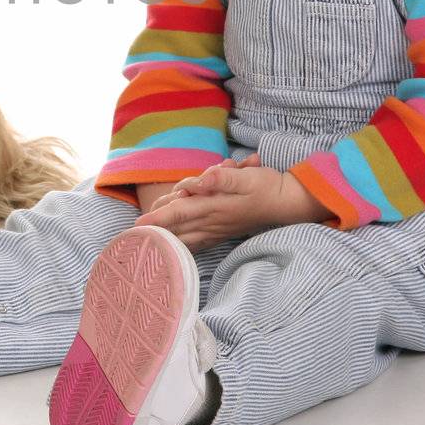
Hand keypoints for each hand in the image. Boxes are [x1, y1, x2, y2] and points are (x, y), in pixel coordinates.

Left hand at [133, 154, 292, 252]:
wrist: (288, 202)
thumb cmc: (266, 186)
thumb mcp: (245, 177)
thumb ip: (221, 179)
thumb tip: (200, 181)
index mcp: (213, 206)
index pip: (178, 212)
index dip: (156, 218)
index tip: (137, 225)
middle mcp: (212, 220)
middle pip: (176, 226)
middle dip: (156, 226)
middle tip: (139, 224)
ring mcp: (217, 228)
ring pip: (185, 237)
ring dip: (168, 235)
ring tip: (151, 232)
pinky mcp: (223, 230)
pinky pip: (198, 242)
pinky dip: (184, 243)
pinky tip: (178, 246)